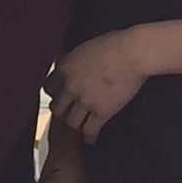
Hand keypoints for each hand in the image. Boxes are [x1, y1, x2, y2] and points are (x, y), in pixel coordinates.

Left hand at [52, 28, 155, 143]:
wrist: (133, 52)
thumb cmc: (115, 43)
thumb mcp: (85, 47)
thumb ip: (75, 59)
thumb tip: (74, 63)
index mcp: (65, 67)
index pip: (48, 88)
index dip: (55, 93)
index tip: (59, 96)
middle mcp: (70, 86)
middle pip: (57, 108)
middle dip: (62, 112)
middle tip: (68, 114)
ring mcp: (85, 101)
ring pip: (71, 122)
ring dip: (75, 125)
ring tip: (80, 127)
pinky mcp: (102, 112)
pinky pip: (90, 130)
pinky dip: (89, 137)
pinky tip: (90, 139)